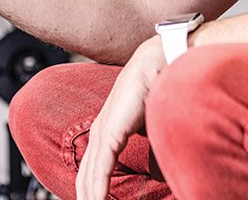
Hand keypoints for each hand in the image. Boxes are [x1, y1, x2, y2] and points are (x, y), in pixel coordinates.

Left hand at [76, 36, 167, 199]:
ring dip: (91, 199)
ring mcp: (102, 132)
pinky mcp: (109, 133)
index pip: (94, 171)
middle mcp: (100, 133)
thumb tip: (158, 174)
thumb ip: (153, 153)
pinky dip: (97, 191)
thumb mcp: (154, 129)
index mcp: (108, 132)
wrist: (161, 62)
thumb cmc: (161, 89)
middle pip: (86, 178)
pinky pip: (99, 169)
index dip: (93, 192)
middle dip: (87, 198)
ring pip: (90, 178)